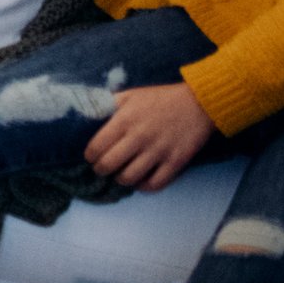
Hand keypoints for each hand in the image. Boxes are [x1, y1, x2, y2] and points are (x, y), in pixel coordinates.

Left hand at [84, 83, 214, 191]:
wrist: (199, 103)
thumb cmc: (160, 99)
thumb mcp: (129, 95)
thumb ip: (106, 105)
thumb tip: (85, 116)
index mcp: (124, 120)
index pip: (96, 147)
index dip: (90, 156)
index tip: (91, 156)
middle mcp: (139, 137)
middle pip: (109, 165)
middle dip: (101, 170)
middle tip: (103, 168)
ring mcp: (159, 151)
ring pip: (129, 178)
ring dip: (120, 179)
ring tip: (121, 173)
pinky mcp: (176, 162)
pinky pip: (155, 184)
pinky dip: (143, 186)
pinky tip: (140, 180)